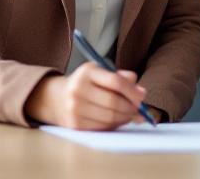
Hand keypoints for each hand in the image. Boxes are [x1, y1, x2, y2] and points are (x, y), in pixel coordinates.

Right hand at [25, 62, 147, 130]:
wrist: (57, 98)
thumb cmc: (86, 84)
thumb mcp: (100, 73)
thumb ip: (121, 78)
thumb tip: (141, 92)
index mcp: (87, 72)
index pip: (115, 82)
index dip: (132, 91)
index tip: (142, 97)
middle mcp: (78, 89)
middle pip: (113, 102)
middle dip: (131, 108)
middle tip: (139, 110)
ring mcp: (75, 108)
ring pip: (109, 118)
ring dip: (125, 118)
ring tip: (129, 115)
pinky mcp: (75, 124)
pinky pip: (102, 127)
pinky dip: (114, 125)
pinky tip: (117, 120)